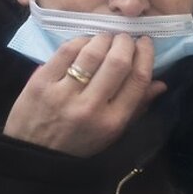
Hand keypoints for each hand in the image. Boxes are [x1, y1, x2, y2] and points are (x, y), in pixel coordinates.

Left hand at [3, 34, 165, 157]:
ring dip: (104, 39)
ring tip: (106, 38)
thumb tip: (160, 83)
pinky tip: (84, 43)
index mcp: (112, 122)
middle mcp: (90, 107)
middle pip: (118, 62)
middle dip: (126, 42)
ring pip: (92, 53)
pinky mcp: (41, 83)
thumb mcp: (111, 134)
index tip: (145, 43)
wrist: (32, 156)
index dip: (146, 55)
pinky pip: (66, 51)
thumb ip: (137, 107)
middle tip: (125, 38)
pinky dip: (80, 41)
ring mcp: (63, 94)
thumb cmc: (78, 144)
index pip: (138, 79)